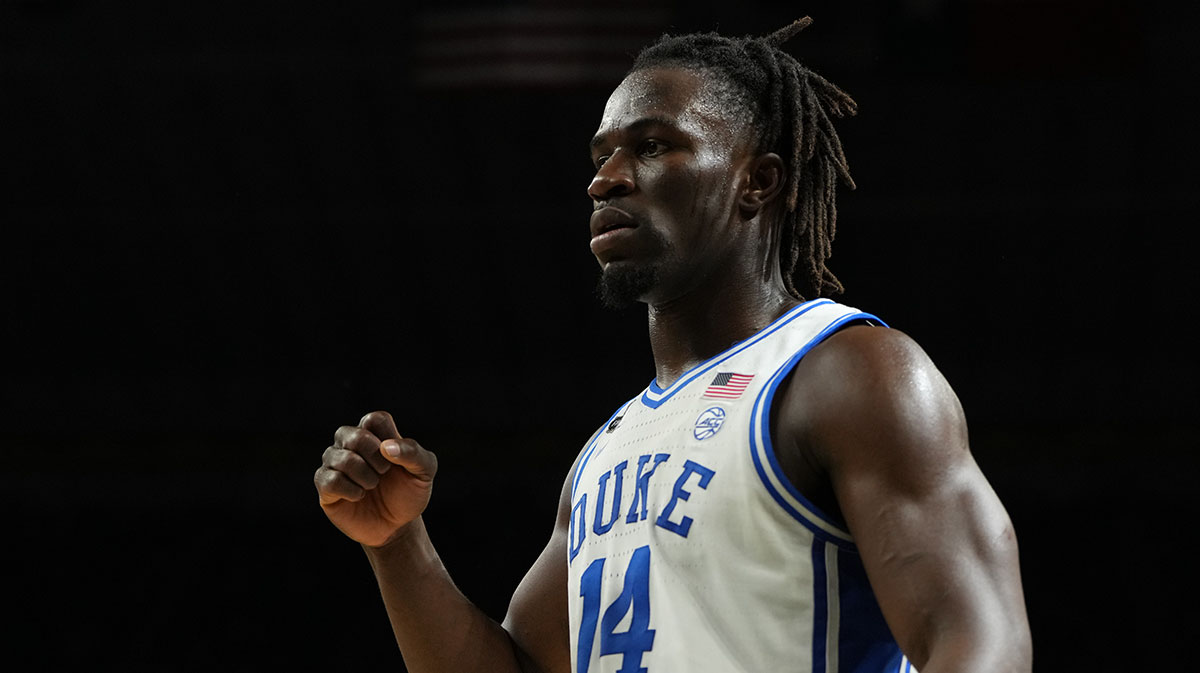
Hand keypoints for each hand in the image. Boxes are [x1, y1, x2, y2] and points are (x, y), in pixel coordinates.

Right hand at [314, 411, 437, 546]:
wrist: (397, 525)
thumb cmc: (409, 493)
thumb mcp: (424, 472)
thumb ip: (413, 453)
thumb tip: (386, 447)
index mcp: (375, 434)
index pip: (374, 419)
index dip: (388, 439)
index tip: (396, 458)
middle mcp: (350, 444)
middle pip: (353, 435)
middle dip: (374, 458)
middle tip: (384, 472)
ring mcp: (335, 464)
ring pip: (339, 457)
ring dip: (364, 476)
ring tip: (372, 486)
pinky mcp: (325, 486)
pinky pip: (329, 480)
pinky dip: (350, 490)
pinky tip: (359, 496)